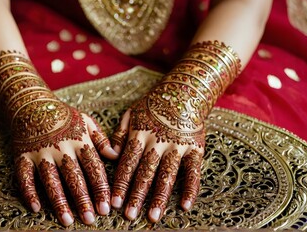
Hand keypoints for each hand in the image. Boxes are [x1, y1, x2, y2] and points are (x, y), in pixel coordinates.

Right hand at [0, 51, 118, 226]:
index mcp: (79, 140)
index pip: (93, 167)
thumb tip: (115, 155)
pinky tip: (35, 208)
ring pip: (50, 179)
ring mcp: (40, 152)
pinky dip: (28, 192)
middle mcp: (60, 147)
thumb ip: (101, 139)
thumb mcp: (86, 120)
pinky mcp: (22, 156)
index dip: (101, 188)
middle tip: (91, 219)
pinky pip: (24, 176)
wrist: (31, 104)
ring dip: (59, 200)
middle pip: (73, 176)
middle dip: (83, 198)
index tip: (107, 207)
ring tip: (67, 220)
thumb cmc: (63, 115)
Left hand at [110, 81, 205, 222]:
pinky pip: (194, 172)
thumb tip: (110, 155)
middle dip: (136, 195)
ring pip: (168, 175)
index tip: (113, 202)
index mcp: (140, 134)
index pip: (128, 163)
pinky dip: (191, 189)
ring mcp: (178, 145)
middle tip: (129, 215)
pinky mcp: (196, 148)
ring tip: (153, 217)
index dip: (120, 183)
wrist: (186, 90)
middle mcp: (158, 141)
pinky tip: (185, 206)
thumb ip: (120, 134)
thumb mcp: (131, 113)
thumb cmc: (154, 104)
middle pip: (146, 172)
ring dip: (160, 197)